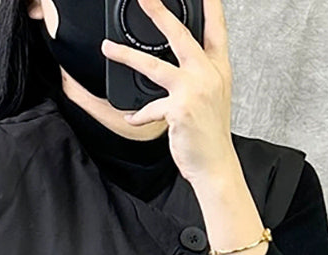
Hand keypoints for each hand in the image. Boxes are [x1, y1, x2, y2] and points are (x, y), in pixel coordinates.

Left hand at [100, 0, 235, 185]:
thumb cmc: (211, 134)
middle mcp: (208, 75)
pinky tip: (131, 117)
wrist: (215, 166)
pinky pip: (149, 107)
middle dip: (158, 12)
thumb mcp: (213, 97)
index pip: (216, 28)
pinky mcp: (179, 109)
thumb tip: (178, 63)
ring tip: (108, 48)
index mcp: (219, 69)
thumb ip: (200, 75)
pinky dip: (138, 114)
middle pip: (180, 35)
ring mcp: (193, 90)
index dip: (210, 5)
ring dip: (127, 56)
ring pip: (153, 65)